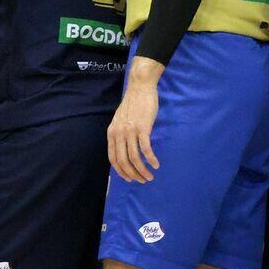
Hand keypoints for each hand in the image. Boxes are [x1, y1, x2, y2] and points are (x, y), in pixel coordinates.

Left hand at [107, 63, 161, 182]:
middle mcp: (119, 133)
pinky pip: (146, 149)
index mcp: (112, 132)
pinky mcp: (142, 128)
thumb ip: (120, 134)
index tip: (129, 178)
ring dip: (143, 170)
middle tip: (142, 180)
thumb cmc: (133, 103)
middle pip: (124, 161)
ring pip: (135, 158)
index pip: (113, 158)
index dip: (121, 171)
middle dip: (133, 174)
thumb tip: (124, 149)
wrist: (140, 88)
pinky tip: (156, 164)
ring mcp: (130, 131)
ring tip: (150, 177)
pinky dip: (151, 159)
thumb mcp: (120, 119)